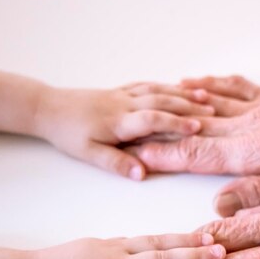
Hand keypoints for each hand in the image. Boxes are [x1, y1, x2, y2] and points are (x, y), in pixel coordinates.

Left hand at [34, 82, 214, 179]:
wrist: (46, 107)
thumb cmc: (68, 133)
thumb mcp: (89, 154)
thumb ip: (116, 163)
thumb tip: (142, 174)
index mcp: (119, 121)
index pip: (153, 119)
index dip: (176, 123)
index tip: (198, 126)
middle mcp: (124, 104)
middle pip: (162, 101)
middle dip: (189, 106)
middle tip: (213, 112)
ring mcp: (123, 94)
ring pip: (158, 90)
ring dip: (183, 94)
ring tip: (206, 97)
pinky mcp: (119, 90)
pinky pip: (148, 85)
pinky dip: (167, 86)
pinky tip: (179, 88)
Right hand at [132, 76, 259, 215]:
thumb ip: (259, 195)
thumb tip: (218, 206)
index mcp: (257, 150)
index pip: (198, 154)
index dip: (165, 156)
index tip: (137, 155)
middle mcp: (254, 124)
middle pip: (196, 128)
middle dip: (160, 131)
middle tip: (129, 132)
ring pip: (210, 105)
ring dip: (177, 106)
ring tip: (147, 106)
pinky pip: (235, 88)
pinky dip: (211, 85)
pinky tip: (195, 83)